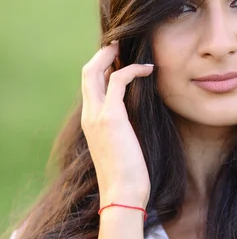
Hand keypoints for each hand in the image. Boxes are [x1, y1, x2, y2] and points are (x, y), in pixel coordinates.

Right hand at [81, 41, 153, 208]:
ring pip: (95, 71)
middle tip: (119, 44)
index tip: (118, 60)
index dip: (101, 68)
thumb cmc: (127, 175)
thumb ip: (123, 128)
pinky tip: (148, 69)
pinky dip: (132, 70)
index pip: (89, 86)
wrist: (122, 194)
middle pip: (87, 73)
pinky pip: (118, 81)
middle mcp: (89, 115)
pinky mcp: (111, 117)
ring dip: (111, 55)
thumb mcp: (121, 146)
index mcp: (90, 122)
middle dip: (102, 54)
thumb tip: (136, 117)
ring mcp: (97, 115)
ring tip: (129, 47)